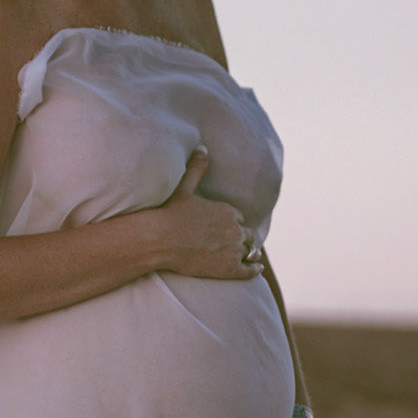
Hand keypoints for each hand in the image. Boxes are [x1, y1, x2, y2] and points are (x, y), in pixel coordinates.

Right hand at [151, 149, 263, 280]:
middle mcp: (234, 229)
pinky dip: (254, 269)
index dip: (234, 223)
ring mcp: (233, 250)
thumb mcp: (184, 188)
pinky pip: (249, 269)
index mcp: (226, 211)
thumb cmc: (170, 215)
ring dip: (250, 253)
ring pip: (250, 251)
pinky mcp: (229, 268)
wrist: (160, 240)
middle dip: (242, 237)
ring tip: (252, 256)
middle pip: (245, 234)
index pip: (238, 218)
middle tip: (241, 243)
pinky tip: (257, 268)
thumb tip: (203, 147)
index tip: (229, 227)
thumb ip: (196, 169)